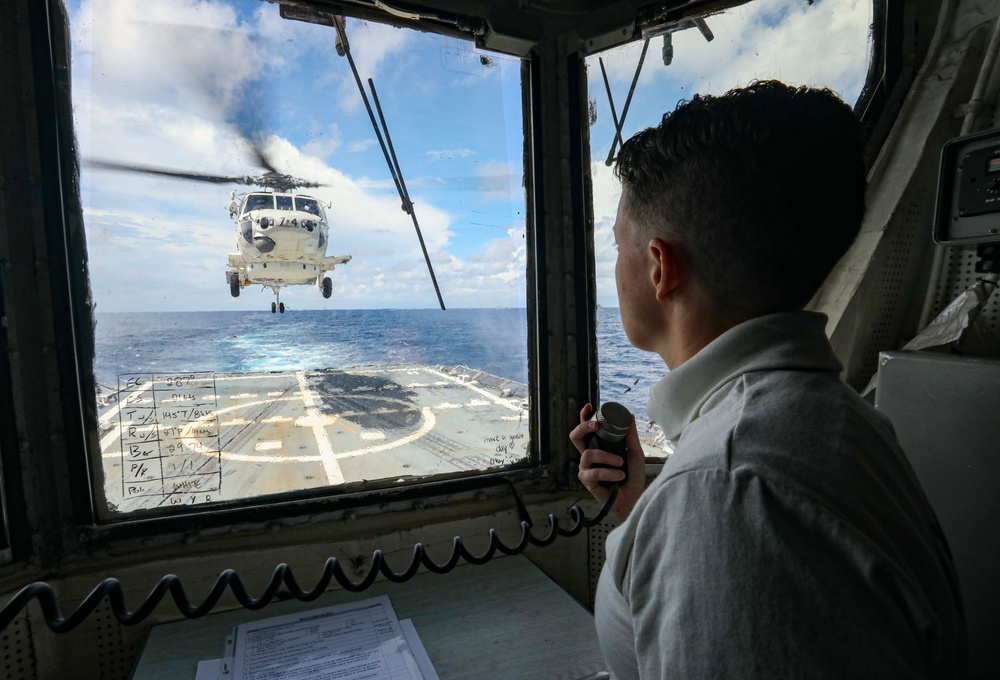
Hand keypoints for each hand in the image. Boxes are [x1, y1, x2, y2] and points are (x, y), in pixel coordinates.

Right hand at [570, 404, 644, 520]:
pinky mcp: (587, 480)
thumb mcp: (635, 453)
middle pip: (575, 437)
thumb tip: (630, 416)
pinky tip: (619, 476)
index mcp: (600, 446)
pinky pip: (593, 472)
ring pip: (588, 454)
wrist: (634, 497)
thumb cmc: (633, 476)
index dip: (584, 417)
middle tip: (595, 426)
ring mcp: (587, 468)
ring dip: (606, 456)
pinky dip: (608, 473)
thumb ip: (631, 436)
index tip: (589, 406)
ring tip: (620, 463)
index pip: (587, 429)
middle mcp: (590, 455)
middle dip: (583, 428)